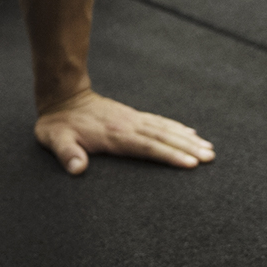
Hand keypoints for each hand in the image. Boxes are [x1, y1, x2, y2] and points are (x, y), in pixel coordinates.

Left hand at [35, 86, 215, 175]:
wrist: (62, 97)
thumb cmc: (58, 125)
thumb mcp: (55, 140)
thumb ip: (67, 153)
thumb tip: (77, 169)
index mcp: (114, 135)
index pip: (147, 147)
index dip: (169, 155)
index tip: (190, 163)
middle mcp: (128, 125)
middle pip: (163, 137)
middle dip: (188, 148)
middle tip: (211, 157)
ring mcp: (132, 119)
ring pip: (165, 129)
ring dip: (188, 138)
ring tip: (209, 148)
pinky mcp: (132, 117)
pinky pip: (159, 122)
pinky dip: (176, 128)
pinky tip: (190, 133)